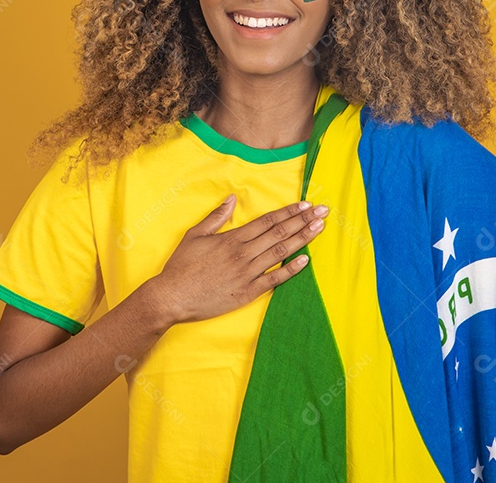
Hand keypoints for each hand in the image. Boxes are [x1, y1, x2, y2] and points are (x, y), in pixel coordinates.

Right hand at [149, 195, 329, 325]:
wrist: (172, 296)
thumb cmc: (181, 266)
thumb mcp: (195, 235)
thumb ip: (216, 217)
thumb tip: (232, 198)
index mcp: (232, 238)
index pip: (267, 221)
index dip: (288, 212)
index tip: (305, 205)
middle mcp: (243, 253)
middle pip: (279, 233)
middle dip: (303, 221)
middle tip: (323, 211)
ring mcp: (247, 273)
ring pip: (280, 252)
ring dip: (302, 239)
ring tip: (320, 228)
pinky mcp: (247, 292)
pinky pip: (274, 279)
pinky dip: (290, 269)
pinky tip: (305, 260)